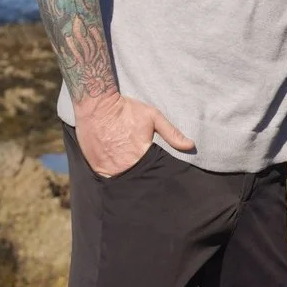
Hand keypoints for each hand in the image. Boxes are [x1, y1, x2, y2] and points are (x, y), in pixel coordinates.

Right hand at [77, 90, 194, 177]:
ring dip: (125, 178)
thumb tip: (190, 145)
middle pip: (137, 180)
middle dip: (140, 179)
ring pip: (121, 181)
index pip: (152, 174)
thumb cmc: (127, 110)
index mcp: (141, 155)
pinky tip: (115, 169)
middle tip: (141, 173)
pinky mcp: (96, 167)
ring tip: (128, 171)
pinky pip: (106, 179)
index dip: (154, 175)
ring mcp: (109, 168)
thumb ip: (172, 133)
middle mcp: (125, 165)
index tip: (155, 174)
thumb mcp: (153, 117)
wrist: (97, 105)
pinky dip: (111, 176)